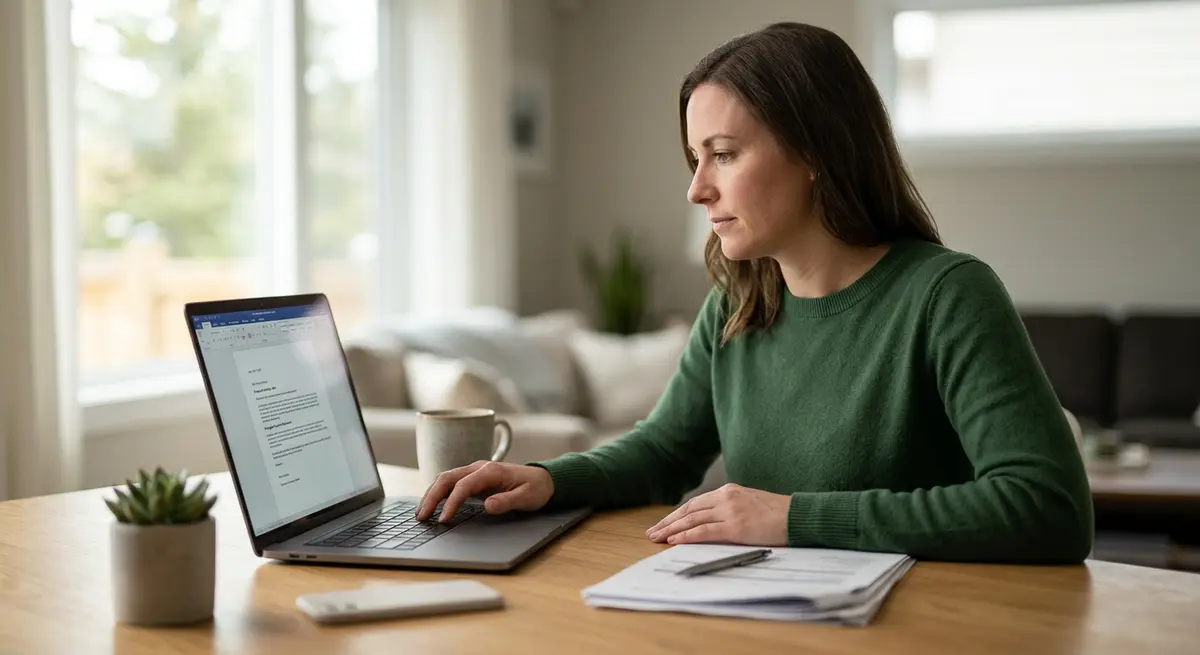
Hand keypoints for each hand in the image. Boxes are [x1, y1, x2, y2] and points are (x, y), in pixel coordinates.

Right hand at [415, 461, 553, 522]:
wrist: (543, 479)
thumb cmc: (536, 488)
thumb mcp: (527, 498)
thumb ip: (507, 501)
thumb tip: (488, 506)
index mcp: (490, 471)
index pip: (463, 486)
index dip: (451, 503)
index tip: (444, 519)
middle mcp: (478, 468)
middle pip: (447, 478)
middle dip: (431, 496)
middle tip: (421, 517)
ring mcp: (474, 472)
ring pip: (445, 479)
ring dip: (431, 494)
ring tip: (421, 513)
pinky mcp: (473, 478)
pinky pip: (450, 483)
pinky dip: (438, 493)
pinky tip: (431, 506)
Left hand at [645, 483, 789, 545]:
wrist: (799, 516)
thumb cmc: (778, 514)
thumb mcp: (750, 504)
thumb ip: (731, 509)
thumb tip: (713, 522)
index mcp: (729, 491)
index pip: (695, 503)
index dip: (677, 515)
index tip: (664, 524)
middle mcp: (726, 497)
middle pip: (689, 510)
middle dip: (668, 522)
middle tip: (652, 532)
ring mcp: (730, 511)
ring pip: (692, 520)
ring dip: (672, 530)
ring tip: (657, 538)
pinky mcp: (736, 526)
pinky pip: (704, 531)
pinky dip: (687, 536)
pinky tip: (674, 540)